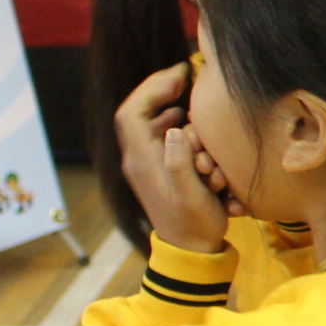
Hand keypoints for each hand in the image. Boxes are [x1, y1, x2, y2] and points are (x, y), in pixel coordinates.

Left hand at [115, 62, 231, 250]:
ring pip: (148, 122)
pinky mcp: (156, 168)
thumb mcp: (192, 197)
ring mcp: (145, 163)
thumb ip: (181, 165)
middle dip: (160, 90)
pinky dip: (170, 121)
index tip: (179, 74)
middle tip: (185, 78)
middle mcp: (138, 158)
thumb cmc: (194, 225)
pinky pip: (156, 135)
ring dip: (167, 107)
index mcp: (142, 161)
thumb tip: (175, 130)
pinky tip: (186, 121)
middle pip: (137, 111)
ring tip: (187, 97)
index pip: (132, 112)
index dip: (151, 87)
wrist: (190, 251)